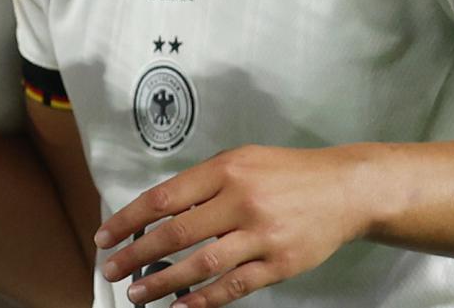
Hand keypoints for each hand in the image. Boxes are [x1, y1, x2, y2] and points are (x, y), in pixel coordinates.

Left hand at [94, 145, 373, 307]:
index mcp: (226, 170)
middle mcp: (242, 201)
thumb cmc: (288, 173)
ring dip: (164, 282)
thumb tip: (158, 212)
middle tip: (112, 269)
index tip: (106, 236)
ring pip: (202, 264)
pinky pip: (234, 286)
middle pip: (177, 232)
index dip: (129, 220)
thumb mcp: (242, 161)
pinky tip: (181, 306)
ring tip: (138, 294)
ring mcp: (262, 234)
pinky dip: (204, 299)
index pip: (163, 198)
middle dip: (136, 254)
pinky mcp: (281, 262)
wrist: (347, 190)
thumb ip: (202, 183)